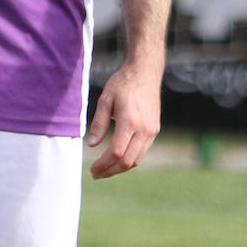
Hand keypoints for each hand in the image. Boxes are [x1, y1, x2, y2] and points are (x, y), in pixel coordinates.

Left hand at [86, 60, 160, 178]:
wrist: (145, 72)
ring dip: (119, 169)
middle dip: (110, 171)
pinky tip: (116, 160)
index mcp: (130, 121)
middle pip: (127, 161)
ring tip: (104, 171)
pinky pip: (141, 152)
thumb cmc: (123, 83)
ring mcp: (152, 131)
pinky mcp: (154, 130)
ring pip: (136, 159)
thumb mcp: (105, 100)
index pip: (116, 152)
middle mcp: (144, 129)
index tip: (92, 169)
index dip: (103, 164)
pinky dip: (128, 160)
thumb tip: (92, 145)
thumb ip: (99, 123)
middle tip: (95, 174)